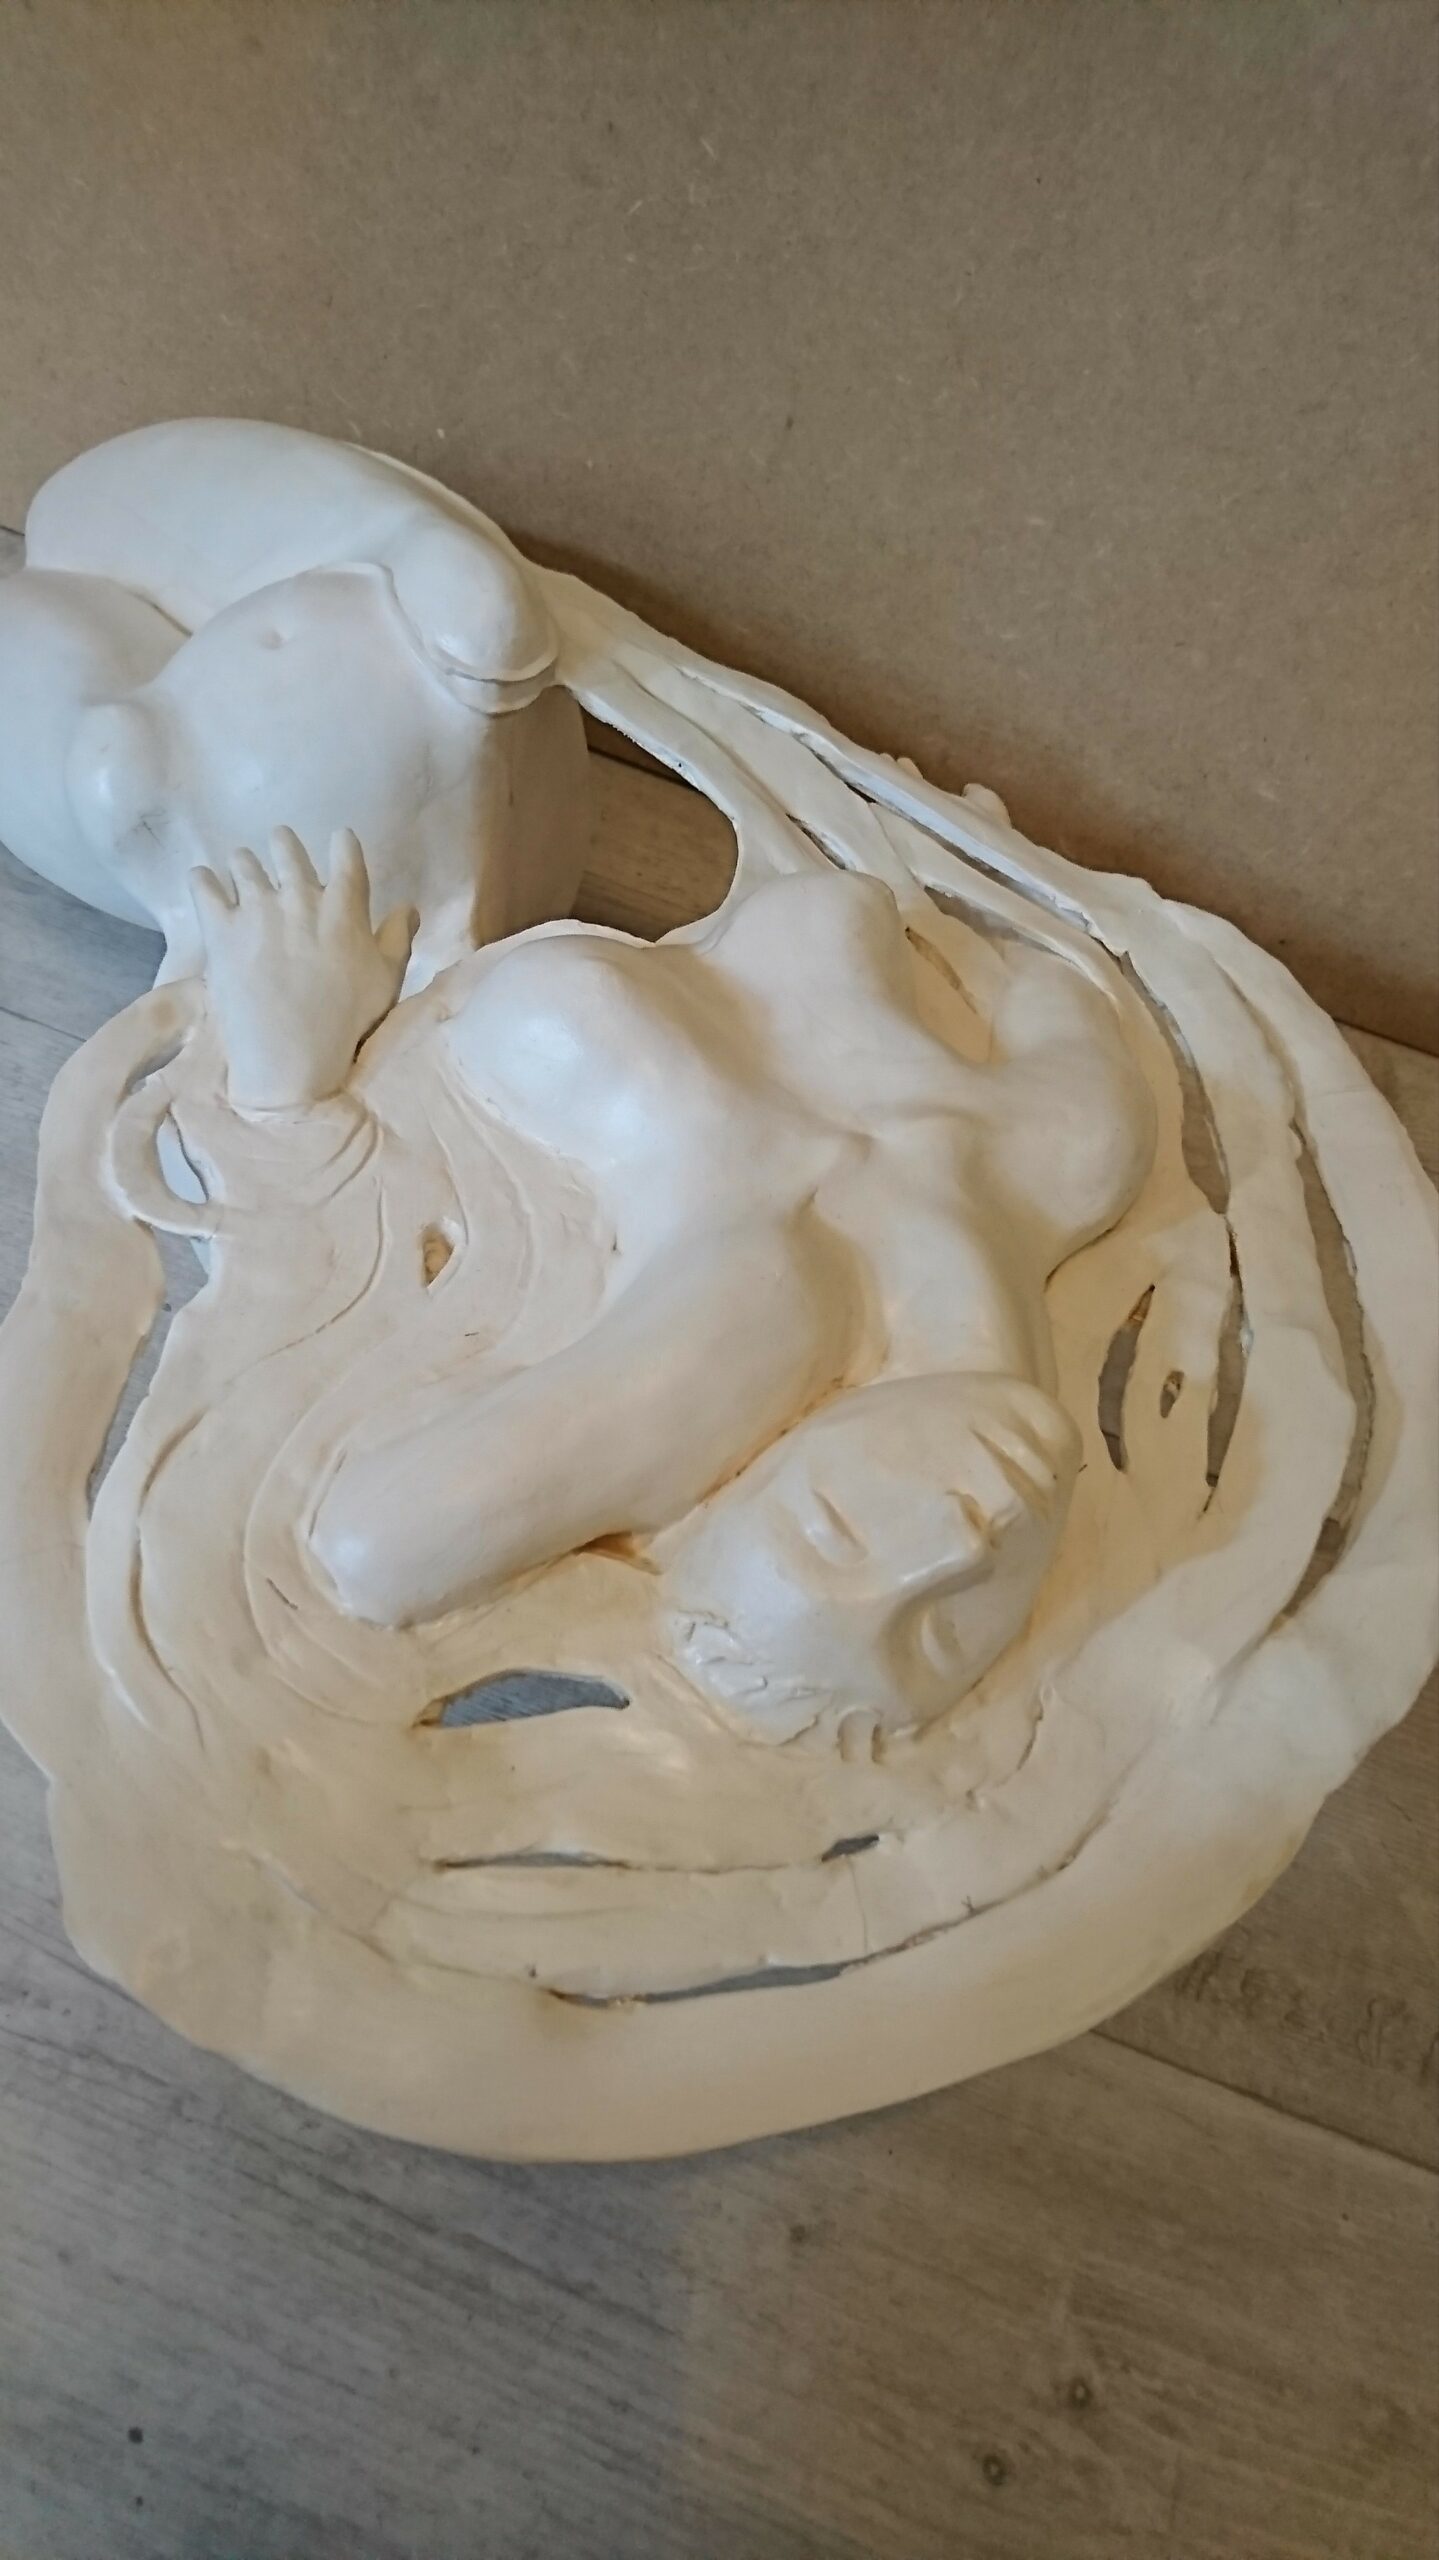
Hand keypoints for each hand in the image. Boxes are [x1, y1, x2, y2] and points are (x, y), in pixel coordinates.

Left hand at [191, 828, 414, 1109]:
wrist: (291, 1057)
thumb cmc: (346, 1023)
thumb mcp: (387, 981)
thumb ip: (398, 937)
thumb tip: (408, 907)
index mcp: (344, 905)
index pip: (345, 850)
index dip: (342, 843)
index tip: (339, 844)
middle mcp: (299, 894)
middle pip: (286, 845)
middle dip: (284, 845)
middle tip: (280, 855)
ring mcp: (256, 908)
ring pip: (242, 860)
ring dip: (244, 865)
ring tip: (241, 876)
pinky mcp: (220, 927)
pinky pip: (203, 885)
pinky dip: (203, 881)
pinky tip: (205, 884)